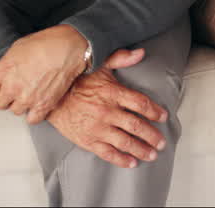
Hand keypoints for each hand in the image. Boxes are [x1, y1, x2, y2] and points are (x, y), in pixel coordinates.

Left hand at [0, 24, 89, 123]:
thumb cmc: (46, 43)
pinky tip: (39, 102)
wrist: (70, 46)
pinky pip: (32, 119)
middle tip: (18, 86)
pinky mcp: (44, 104)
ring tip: (33, 89)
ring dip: (21, 104)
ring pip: (16, 111)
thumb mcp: (17, 49)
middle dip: (6, 97)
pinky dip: (34, 113)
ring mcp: (28, 97)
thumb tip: (1, 79)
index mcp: (3, 70)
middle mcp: (13, 86)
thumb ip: (4, 67)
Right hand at [46, 48, 169, 168]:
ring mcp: (97, 128)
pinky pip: (107, 153)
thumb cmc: (77, 81)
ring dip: (141, 149)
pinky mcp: (87, 140)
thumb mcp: (99, 65)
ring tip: (152, 154)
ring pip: (125, 142)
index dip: (155, 111)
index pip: (140, 104)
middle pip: (136, 126)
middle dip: (152, 135)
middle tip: (162, 142)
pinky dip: (121, 159)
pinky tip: (132, 162)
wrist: (51, 98)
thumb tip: (141, 52)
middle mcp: (107, 112)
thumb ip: (121, 58)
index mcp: (112, 93)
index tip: (163, 116)